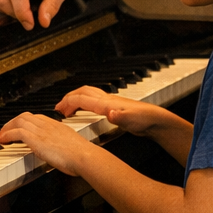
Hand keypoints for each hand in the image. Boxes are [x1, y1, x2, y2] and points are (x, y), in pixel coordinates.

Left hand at [0, 112, 92, 175]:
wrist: (84, 156)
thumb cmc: (82, 156)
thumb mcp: (72, 147)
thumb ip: (63, 146)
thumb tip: (60, 153)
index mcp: (58, 126)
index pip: (37, 118)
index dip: (25, 122)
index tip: (19, 128)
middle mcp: (49, 125)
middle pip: (25, 116)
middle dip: (12, 122)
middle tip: (5, 131)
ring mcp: (42, 131)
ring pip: (19, 121)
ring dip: (6, 128)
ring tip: (0, 136)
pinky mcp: (36, 139)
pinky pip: (16, 132)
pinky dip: (6, 135)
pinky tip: (2, 141)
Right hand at [56, 86, 170, 135]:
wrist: (156, 120)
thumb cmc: (144, 119)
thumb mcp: (130, 120)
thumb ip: (119, 117)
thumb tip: (110, 113)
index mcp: (107, 103)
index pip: (81, 99)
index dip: (67, 103)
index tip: (57, 109)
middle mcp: (108, 100)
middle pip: (83, 92)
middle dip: (68, 98)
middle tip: (59, 107)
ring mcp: (111, 102)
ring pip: (89, 94)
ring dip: (76, 99)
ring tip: (68, 108)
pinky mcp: (114, 107)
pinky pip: (94, 101)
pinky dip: (85, 103)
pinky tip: (86, 111)